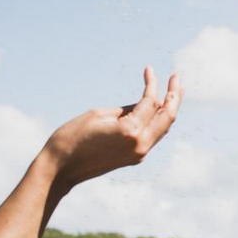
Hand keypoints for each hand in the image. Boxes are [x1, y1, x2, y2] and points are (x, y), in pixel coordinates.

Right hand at [39, 67, 182, 190]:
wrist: (61, 168)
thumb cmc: (72, 136)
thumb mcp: (99, 115)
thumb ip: (126, 110)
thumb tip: (144, 105)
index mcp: (131, 131)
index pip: (150, 103)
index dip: (152, 84)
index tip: (149, 69)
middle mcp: (141, 144)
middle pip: (167, 117)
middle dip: (173, 96)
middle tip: (176, 78)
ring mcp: (140, 154)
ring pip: (163, 128)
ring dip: (170, 109)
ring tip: (175, 92)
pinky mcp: (135, 158)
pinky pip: (153, 136)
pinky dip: (158, 121)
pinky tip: (159, 111)